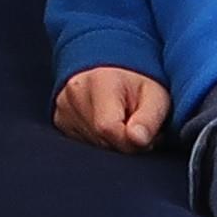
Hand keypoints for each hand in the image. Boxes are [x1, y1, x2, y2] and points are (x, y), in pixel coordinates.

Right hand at [54, 66, 169, 152]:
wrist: (114, 71)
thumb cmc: (138, 84)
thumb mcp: (156, 96)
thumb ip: (149, 119)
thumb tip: (138, 140)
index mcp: (99, 81)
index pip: (108, 128)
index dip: (131, 140)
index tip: (146, 135)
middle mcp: (74, 92)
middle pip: (101, 139)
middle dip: (124, 143)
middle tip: (137, 127)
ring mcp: (63, 106)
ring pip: (93, 145)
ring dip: (113, 143)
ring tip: (124, 124)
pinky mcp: (60, 119)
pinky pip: (83, 144)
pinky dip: (100, 141)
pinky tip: (108, 126)